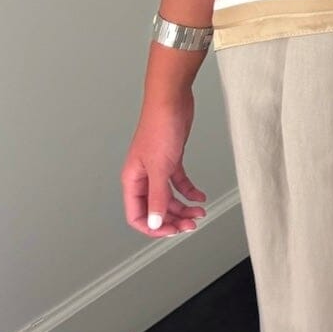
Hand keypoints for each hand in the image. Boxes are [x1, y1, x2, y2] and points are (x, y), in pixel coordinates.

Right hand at [121, 95, 207, 237]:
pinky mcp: (171, 160)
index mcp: (133, 180)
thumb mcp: (160, 168)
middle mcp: (143, 177)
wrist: (171, 100)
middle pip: (155, 209)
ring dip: (183, 208)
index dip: (154, 228)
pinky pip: (178, 183)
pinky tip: (200, 197)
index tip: (173, 231)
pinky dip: (189, 191)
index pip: (138, 215)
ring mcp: (157, 169)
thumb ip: (158, 197)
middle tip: (192, 224)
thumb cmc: (160, 127)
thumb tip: (155, 223)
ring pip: (168, 198)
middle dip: (173, 219)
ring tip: (199, 213)